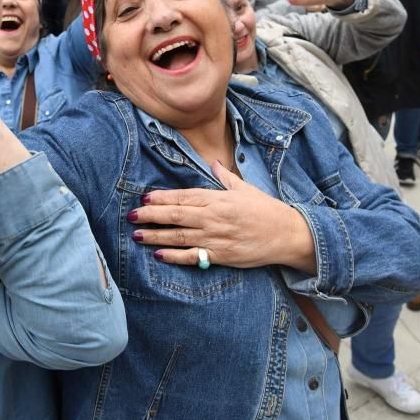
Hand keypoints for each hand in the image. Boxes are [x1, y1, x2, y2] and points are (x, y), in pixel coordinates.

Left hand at [128, 161, 316, 272]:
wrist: (287, 234)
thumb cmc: (266, 209)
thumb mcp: (245, 188)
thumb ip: (225, 177)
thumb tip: (213, 163)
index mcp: (218, 198)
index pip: (183, 197)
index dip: (161, 198)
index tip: (144, 198)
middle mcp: (213, 217)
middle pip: (175, 215)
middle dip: (150, 215)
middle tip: (131, 215)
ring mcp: (216, 237)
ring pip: (179, 236)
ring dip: (155, 235)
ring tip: (137, 234)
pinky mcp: (220, 255)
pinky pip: (193, 256)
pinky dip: (174, 256)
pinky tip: (159, 254)